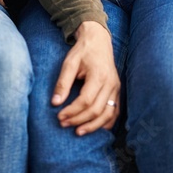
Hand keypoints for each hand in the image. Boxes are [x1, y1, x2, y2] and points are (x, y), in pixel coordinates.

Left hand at [54, 21, 120, 135]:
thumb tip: (55, 103)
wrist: (98, 41)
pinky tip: (94, 128)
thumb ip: (62, 83)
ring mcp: (116, 88)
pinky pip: (115, 112)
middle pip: (97, 110)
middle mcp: (111, 83)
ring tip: (78, 132)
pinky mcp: (117, 91)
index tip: (59, 116)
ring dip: (93, 126)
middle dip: (79, 120)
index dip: (72, 111)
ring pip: (108, 114)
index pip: (86, 100)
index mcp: (99, 75)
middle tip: (63, 124)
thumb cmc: (82, 51)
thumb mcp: (69, 63)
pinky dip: (106, 123)